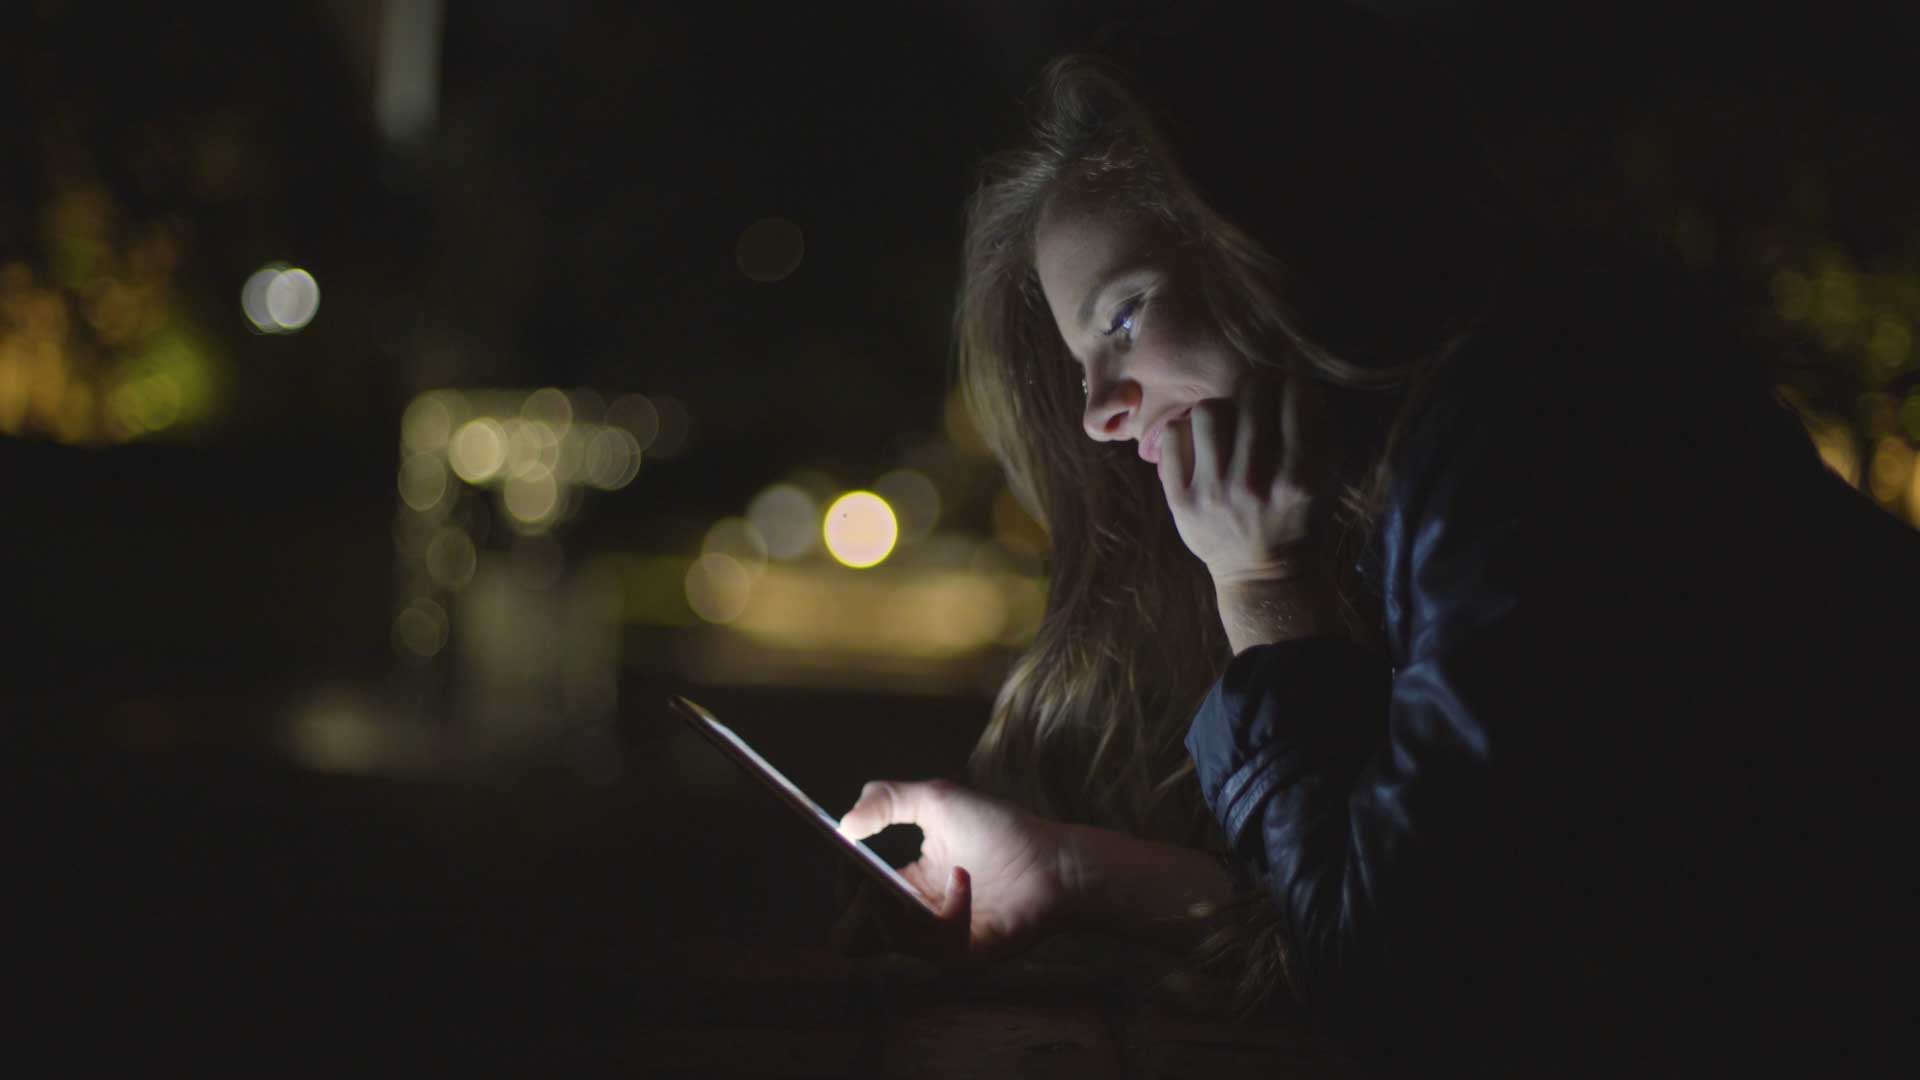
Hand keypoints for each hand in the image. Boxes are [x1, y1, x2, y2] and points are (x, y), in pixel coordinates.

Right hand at [833, 780, 1072, 963]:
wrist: (1055, 860)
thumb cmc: (999, 831)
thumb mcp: (936, 800)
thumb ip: (887, 799)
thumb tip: (842, 823)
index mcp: (904, 888)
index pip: (853, 900)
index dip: (844, 880)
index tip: (844, 850)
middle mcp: (916, 922)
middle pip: (854, 935)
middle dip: (852, 905)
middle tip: (863, 877)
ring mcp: (938, 943)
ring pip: (886, 941)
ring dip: (885, 908)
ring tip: (897, 879)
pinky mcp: (965, 954)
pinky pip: (935, 942)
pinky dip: (946, 904)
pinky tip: (962, 876)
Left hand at [1157, 371, 1328, 585]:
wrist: (1264, 575)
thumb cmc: (1299, 520)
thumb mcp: (1324, 482)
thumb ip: (1319, 433)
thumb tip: (1300, 381)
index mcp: (1299, 479)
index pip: (1296, 400)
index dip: (1294, 384)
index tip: (1290, 387)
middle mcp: (1255, 484)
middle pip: (1251, 397)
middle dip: (1259, 386)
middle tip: (1258, 394)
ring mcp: (1214, 493)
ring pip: (1209, 411)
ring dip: (1221, 408)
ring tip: (1227, 421)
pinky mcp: (1181, 501)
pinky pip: (1173, 437)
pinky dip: (1186, 430)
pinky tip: (1200, 441)